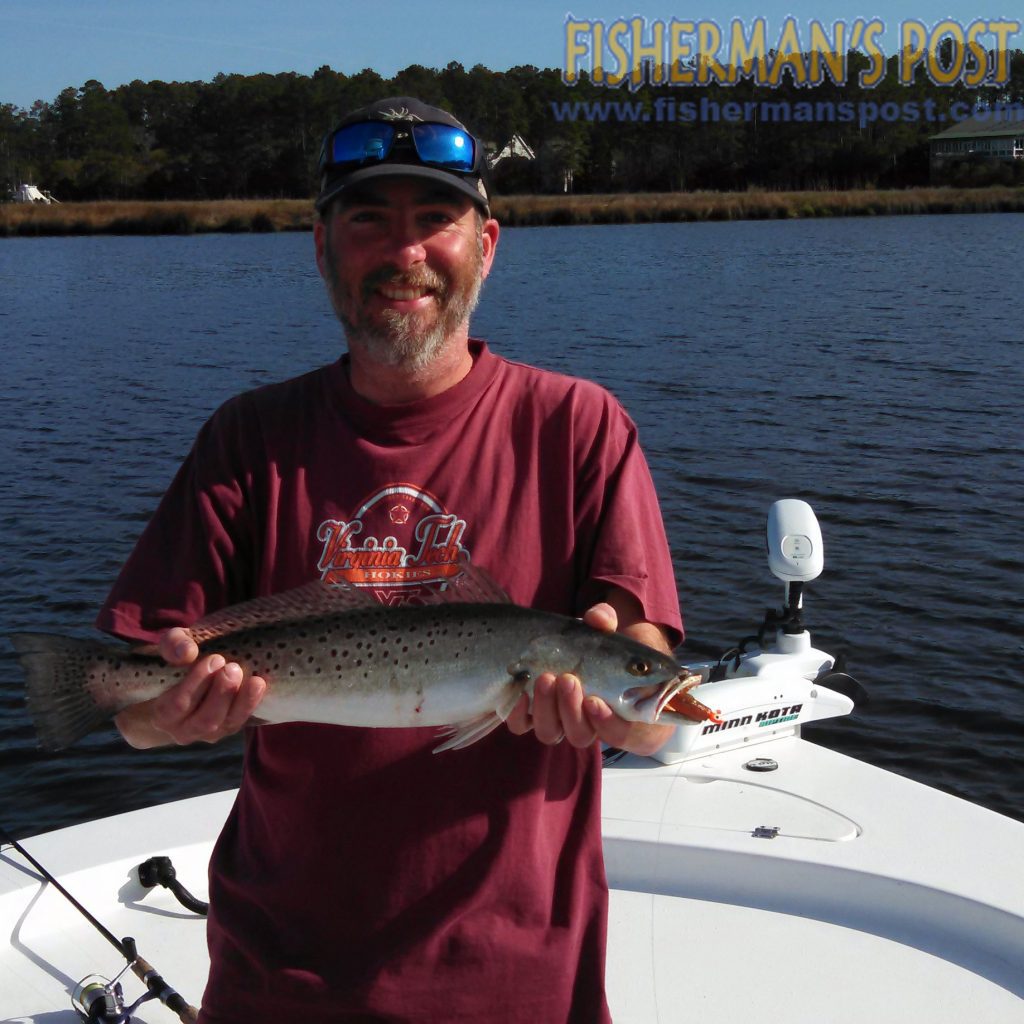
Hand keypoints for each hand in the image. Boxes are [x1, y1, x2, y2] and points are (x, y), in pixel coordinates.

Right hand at [115, 627, 266, 748]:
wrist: (192, 676)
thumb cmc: (179, 660)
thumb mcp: (172, 646)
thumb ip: (173, 644)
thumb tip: (186, 653)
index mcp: (162, 713)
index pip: (177, 706)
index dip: (196, 684)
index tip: (215, 659)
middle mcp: (182, 730)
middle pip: (204, 720)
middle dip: (221, 693)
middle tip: (232, 667)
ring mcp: (208, 733)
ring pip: (225, 724)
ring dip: (240, 700)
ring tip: (249, 676)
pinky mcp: (227, 728)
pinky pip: (240, 720)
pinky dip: (251, 703)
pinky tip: (259, 683)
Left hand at [505, 601, 675, 755]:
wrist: (580, 649)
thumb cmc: (605, 647)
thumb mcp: (610, 631)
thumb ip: (607, 622)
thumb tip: (597, 618)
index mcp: (620, 713)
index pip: (618, 733)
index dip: (606, 723)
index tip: (594, 700)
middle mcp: (589, 724)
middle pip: (579, 734)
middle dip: (570, 710)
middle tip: (567, 680)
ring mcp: (560, 722)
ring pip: (550, 732)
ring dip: (546, 709)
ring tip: (544, 679)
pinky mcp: (535, 715)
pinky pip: (523, 725)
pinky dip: (519, 712)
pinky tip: (521, 689)